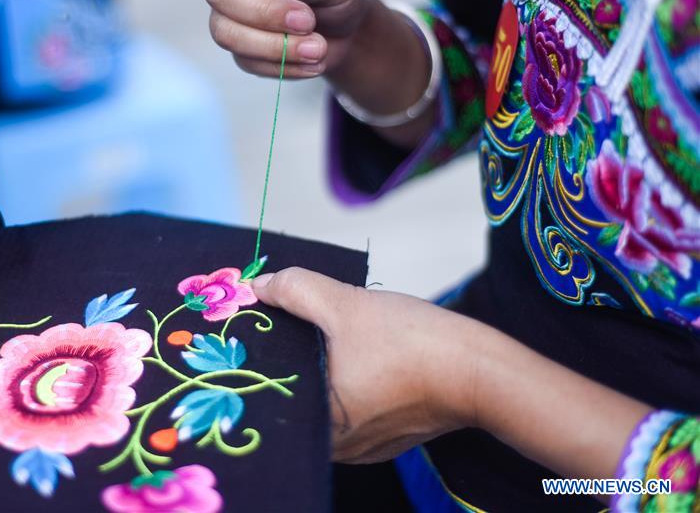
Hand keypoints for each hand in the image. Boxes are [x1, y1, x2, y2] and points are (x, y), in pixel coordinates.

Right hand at [188, 0, 370, 77]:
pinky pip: (249, 61)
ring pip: (226, 32)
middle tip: (307, 20)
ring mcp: (230, 15)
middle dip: (263, 11)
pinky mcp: (241, 49)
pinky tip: (314, 61)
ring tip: (318, 48)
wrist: (345, 28)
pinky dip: (285, 65)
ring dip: (274, 45)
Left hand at [252, 267, 649, 482]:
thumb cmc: (411, 342)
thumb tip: (258, 284)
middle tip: (285, 326)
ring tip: (325, 337)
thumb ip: (294, 290)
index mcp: (318, 425)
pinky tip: (356, 356)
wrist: (480, 369)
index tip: (253, 333)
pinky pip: (350, 409)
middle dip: (290, 361)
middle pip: (294, 398)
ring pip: (323, 403)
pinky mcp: (386, 439)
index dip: (257, 359)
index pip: (267, 394)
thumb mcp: (344, 303)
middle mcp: (335, 448)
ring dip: (320, 371)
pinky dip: (347, 383)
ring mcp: (363, 448)